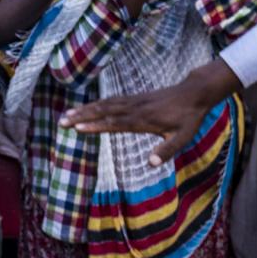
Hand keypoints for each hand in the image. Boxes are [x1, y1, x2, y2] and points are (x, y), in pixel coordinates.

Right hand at [63, 60, 241, 165]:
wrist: (194, 93)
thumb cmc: (189, 119)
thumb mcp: (183, 137)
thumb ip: (167, 150)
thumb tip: (152, 164)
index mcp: (143, 119)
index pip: (115, 123)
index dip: (96, 126)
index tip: (78, 128)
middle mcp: (134, 108)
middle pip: (103, 111)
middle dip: (82, 116)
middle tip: (62, 121)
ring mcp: (133, 101)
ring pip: (104, 104)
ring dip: (84, 109)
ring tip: (67, 114)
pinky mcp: (134, 98)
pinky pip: (111, 100)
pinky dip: (96, 104)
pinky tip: (87, 107)